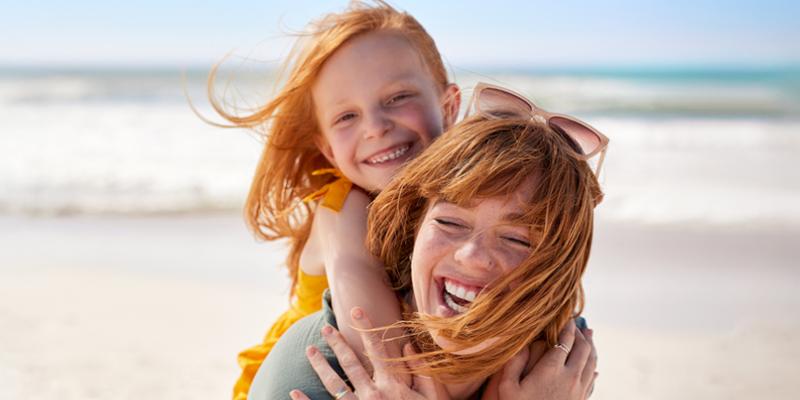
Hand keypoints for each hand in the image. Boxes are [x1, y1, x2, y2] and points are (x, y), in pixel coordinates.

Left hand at [291, 307, 449, 399]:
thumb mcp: (433, 397)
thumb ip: (420, 371)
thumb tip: (408, 346)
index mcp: (392, 384)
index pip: (376, 349)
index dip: (366, 328)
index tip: (357, 310)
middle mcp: (372, 393)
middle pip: (350, 362)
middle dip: (338, 342)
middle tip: (326, 328)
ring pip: (334, 383)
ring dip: (320, 365)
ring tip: (310, 350)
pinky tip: (294, 392)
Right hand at [484, 322, 597, 399]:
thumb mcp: (507, 387)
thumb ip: (514, 363)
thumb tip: (522, 343)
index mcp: (551, 369)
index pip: (565, 341)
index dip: (567, 327)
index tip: (566, 317)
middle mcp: (570, 377)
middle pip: (583, 348)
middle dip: (581, 334)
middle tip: (578, 324)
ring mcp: (579, 390)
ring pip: (592, 362)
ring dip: (591, 347)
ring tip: (590, 336)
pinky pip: (592, 379)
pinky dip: (594, 367)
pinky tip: (594, 367)